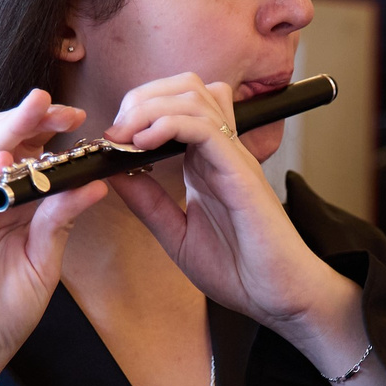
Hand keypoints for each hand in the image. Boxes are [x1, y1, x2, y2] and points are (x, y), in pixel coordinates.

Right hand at [0, 89, 112, 385]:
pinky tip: (2, 168)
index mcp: (2, 202)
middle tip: (54, 104)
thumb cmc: (5, 310)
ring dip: (4, 135)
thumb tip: (95, 183)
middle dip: (25, 120)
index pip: (20, 152)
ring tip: (31, 115)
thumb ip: (61, 220)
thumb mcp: (44, 259)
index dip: (44, 130)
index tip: (76, 116)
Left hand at [104, 75, 359, 363]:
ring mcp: (233, 157)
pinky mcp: (240, 172)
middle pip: (185, 87)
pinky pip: (205, 128)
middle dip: (142, 98)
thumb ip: (148, 203)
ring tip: (127, 136)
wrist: (274, 297)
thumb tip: (115, 173)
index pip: (176, 104)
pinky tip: (145, 144)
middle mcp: (221, 151)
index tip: (111, 140)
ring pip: (194, 96)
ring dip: (151, 107)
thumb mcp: (176, 234)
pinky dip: (169, 125)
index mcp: (205, 162)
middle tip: (117, 132)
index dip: (140, 108)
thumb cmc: (238, 270)